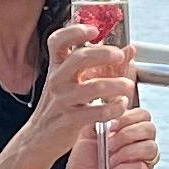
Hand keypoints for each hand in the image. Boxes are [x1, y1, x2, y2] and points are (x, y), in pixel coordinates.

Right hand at [28, 22, 137, 165]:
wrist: (39, 138)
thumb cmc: (59, 107)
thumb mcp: (72, 82)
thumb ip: (100, 65)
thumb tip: (129, 49)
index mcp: (57, 67)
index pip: (57, 41)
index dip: (74, 31)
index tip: (94, 30)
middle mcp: (57, 80)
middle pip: (79, 58)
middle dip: (104, 54)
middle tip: (119, 55)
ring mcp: (63, 100)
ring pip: (93, 87)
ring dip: (117, 85)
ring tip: (127, 86)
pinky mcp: (70, 120)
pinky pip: (97, 112)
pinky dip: (114, 108)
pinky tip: (120, 105)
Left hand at [61, 105, 159, 168]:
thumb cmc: (82, 166)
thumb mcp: (86, 135)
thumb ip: (100, 119)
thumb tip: (111, 107)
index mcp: (127, 132)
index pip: (143, 116)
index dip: (128, 117)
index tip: (111, 125)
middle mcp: (137, 146)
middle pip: (150, 129)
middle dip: (127, 134)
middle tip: (109, 144)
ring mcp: (141, 164)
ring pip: (151, 148)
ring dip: (127, 151)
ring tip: (110, 159)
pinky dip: (124, 168)